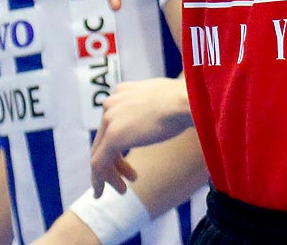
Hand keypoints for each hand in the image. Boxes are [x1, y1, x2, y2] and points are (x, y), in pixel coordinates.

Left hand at [90, 78, 192, 195]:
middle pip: (103, 139)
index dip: (117, 145)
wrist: (187, 101)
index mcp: (122, 92)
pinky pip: (99, 165)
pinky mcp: (114, 137)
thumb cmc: (184, 100)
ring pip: (99, 154)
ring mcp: (110, 119)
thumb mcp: (161, 99)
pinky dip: (100, 181)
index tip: (127, 160)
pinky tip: (102, 192)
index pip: (111, 123)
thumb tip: (157, 114)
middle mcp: (111, 103)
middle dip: (114, 162)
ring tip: (123, 190)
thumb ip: (149, 107)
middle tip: (127, 178)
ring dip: (110, 175)